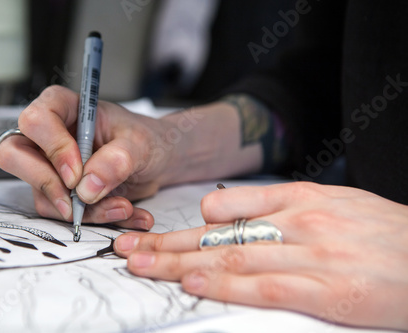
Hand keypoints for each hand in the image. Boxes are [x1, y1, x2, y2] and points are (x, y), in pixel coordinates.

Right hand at [0, 85, 173, 228]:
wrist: (159, 162)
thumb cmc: (147, 140)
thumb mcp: (140, 145)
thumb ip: (117, 159)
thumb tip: (87, 186)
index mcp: (65, 109)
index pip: (36, 121)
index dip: (52, 148)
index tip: (77, 173)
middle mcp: (50, 137)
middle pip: (13, 155)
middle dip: (46, 183)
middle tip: (77, 200)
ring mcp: (51, 166)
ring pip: (41, 194)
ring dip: (82, 210)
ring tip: (123, 207)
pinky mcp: (61, 192)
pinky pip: (62, 213)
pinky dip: (94, 219)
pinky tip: (124, 212)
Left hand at [114, 182, 407, 329]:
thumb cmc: (385, 233)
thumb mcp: (333, 202)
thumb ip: (281, 206)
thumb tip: (227, 214)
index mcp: (300, 198)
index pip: (226, 210)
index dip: (184, 225)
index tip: (152, 235)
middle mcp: (299, 222)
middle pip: (217, 234)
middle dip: (166, 244)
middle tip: (126, 250)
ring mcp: (312, 255)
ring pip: (232, 257)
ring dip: (181, 263)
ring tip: (141, 267)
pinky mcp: (329, 290)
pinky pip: (266, 286)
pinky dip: (226, 285)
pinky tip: (194, 284)